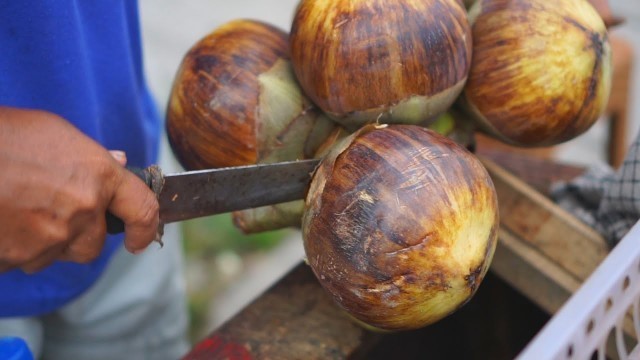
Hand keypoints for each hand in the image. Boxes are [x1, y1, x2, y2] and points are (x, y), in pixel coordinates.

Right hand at [0, 107, 158, 272]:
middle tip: (54, 213)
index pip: (143, 210)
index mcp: (99, 176)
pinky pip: (25, 260)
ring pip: (57, 254)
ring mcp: (50, 237)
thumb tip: (118, 163)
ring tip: (19, 208)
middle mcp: (82, 210)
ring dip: (45, 241)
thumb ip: (93, 157)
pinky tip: (5, 219)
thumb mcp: (56, 133)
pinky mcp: (18, 257)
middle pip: (94, 244)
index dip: (146, 229)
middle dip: (79, 236)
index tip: (139, 239)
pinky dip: (18, 246)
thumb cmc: (4, 136)